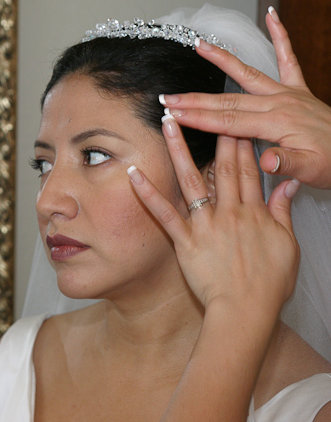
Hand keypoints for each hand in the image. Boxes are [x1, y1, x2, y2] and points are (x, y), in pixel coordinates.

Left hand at [128, 115, 299, 310]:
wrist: (246, 312)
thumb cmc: (269, 284)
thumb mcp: (287, 245)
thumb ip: (284, 211)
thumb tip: (288, 184)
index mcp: (254, 212)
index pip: (247, 170)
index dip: (240, 144)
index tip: (233, 122)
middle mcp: (229, 212)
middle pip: (221, 167)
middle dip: (213, 135)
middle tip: (202, 109)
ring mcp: (205, 225)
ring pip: (191, 181)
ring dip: (178, 150)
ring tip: (168, 124)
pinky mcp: (185, 241)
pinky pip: (164, 214)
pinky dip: (148, 194)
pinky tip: (133, 173)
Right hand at [160, 8, 330, 188]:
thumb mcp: (311, 171)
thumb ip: (287, 163)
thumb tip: (265, 160)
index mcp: (278, 123)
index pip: (229, 121)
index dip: (198, 117)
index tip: (174, 114)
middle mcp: (279, 103)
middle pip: (228, 100)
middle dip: (195, 99)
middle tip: (169, 96)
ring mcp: (288, 93)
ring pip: (248, 75)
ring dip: (222, 61)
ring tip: (199, 45)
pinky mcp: (298, 89)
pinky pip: (289, 58)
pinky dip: (281, 36)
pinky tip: (272, 16)